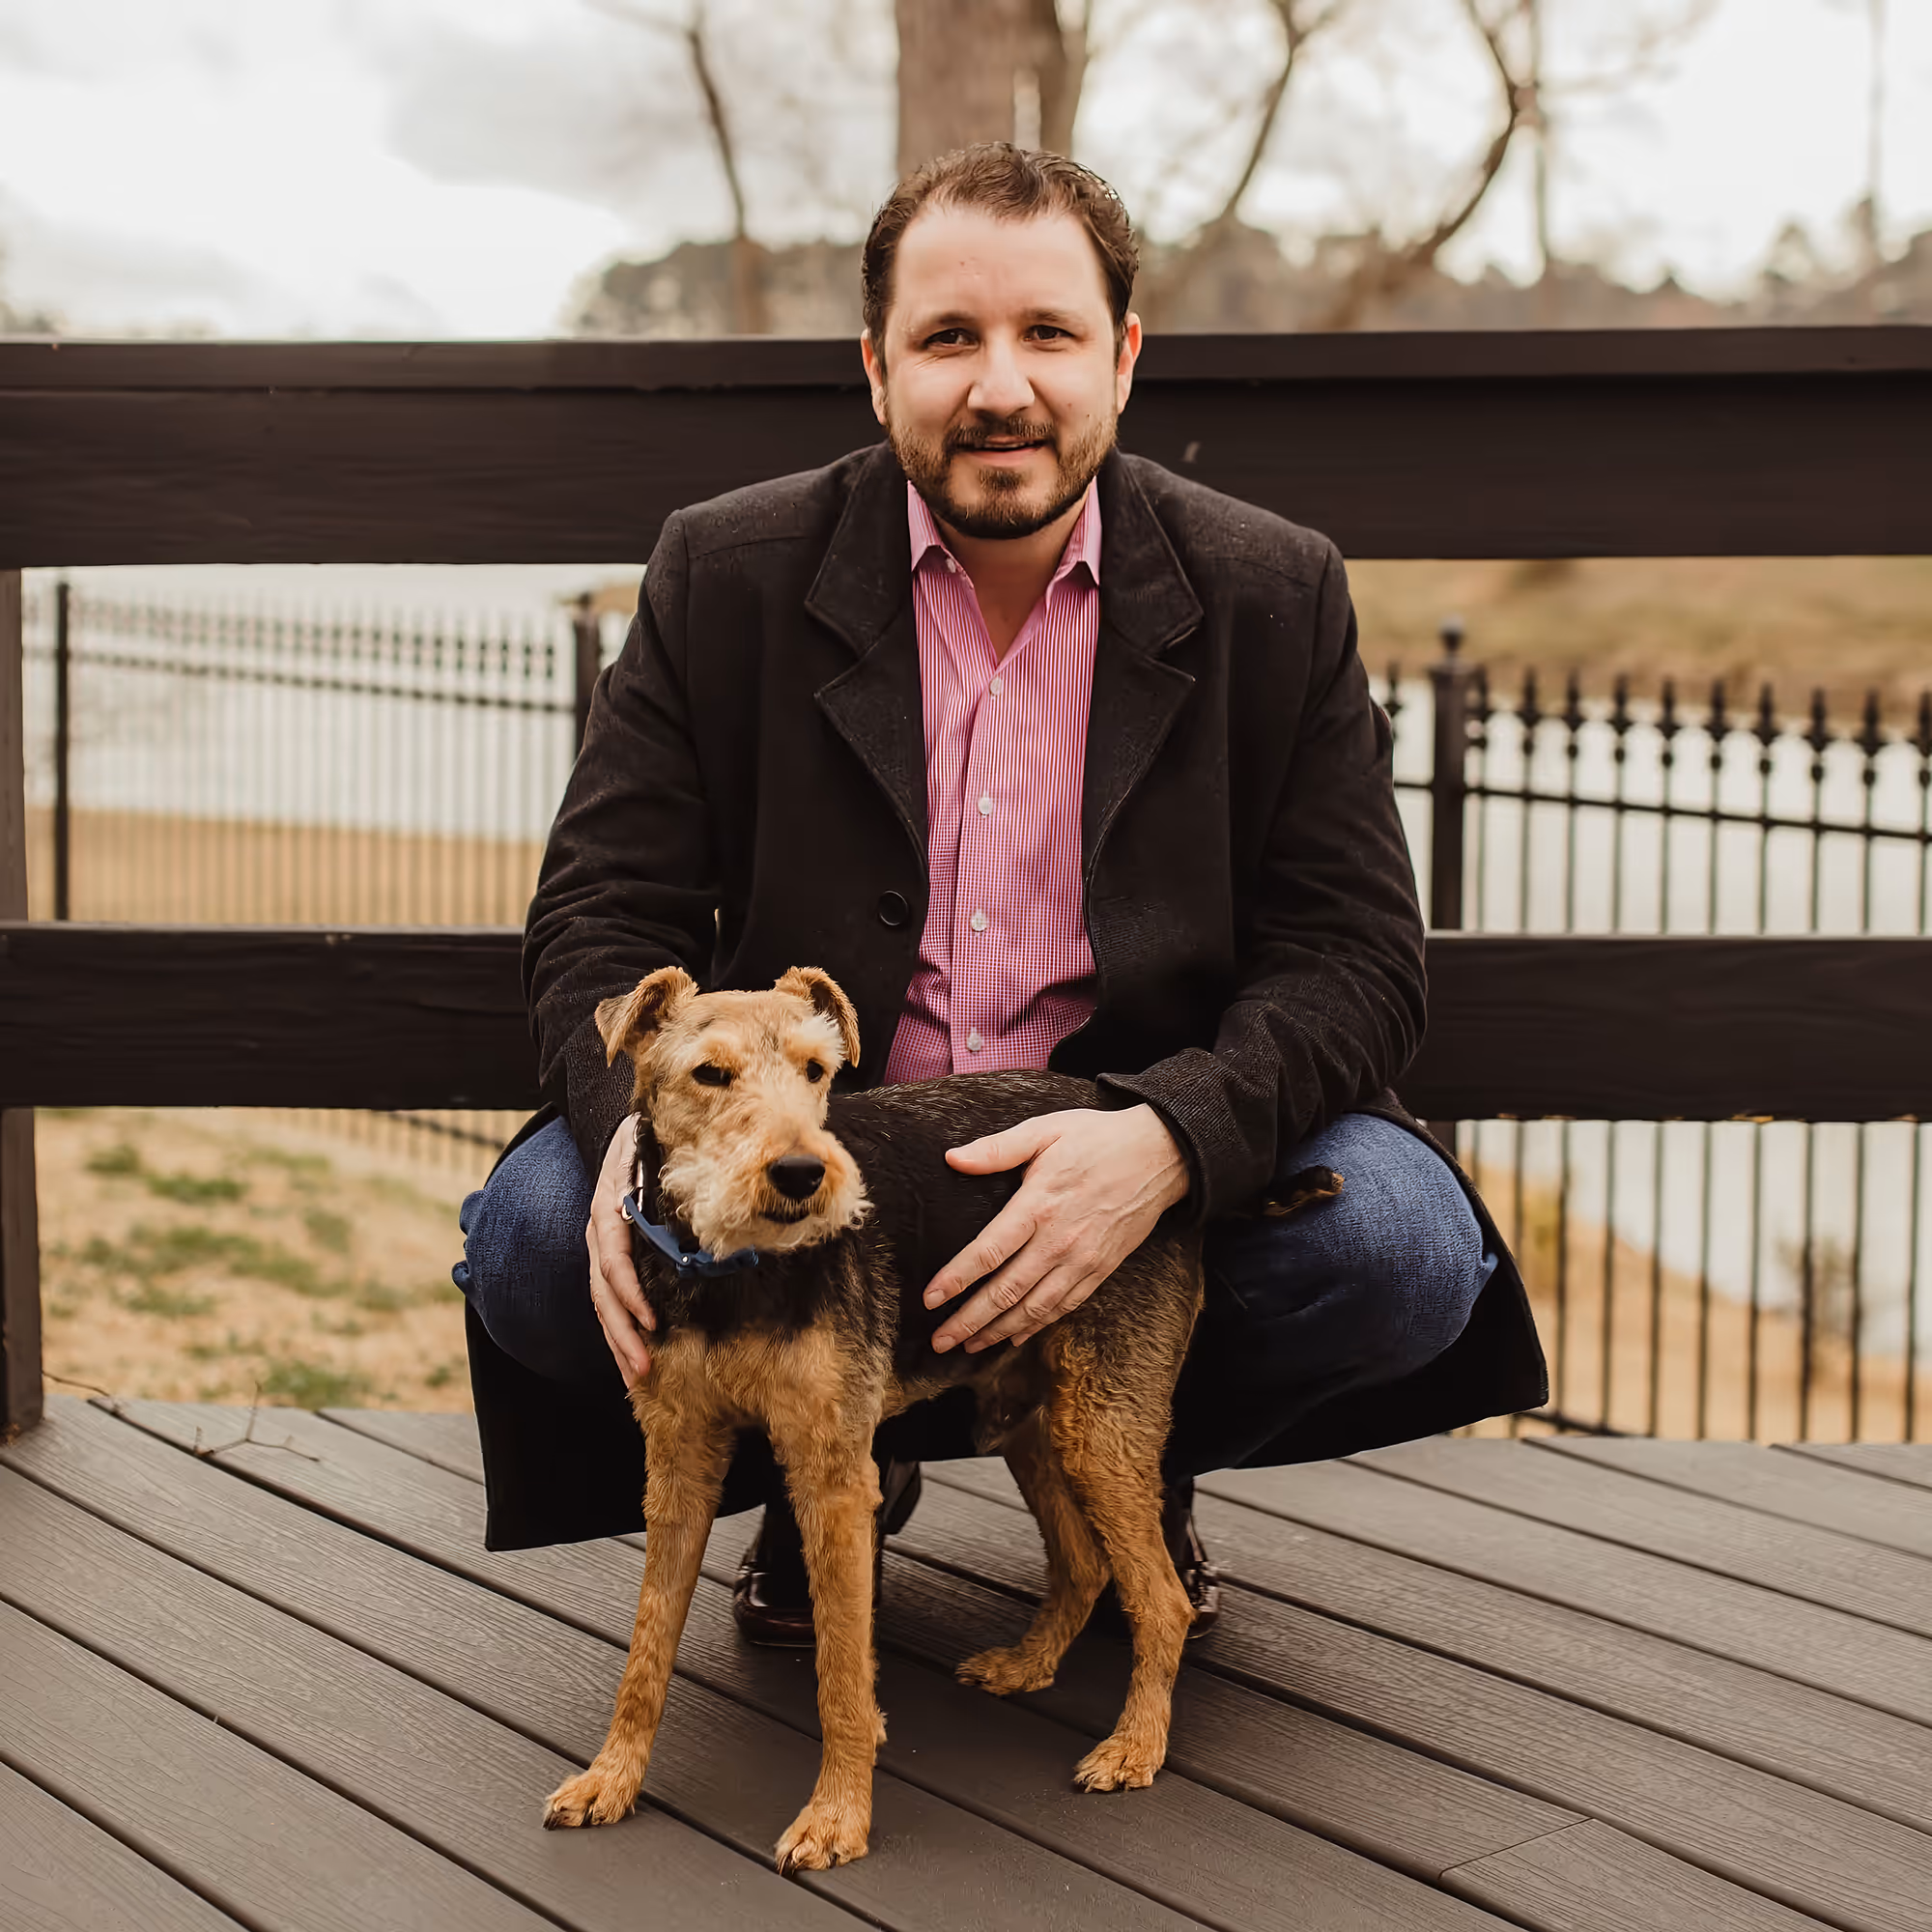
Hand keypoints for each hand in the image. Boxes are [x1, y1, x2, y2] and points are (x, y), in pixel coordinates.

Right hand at [587, 1116, 655, 1382]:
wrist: (628, 1131)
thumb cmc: (647, 1139)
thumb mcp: (650, 1145)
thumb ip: (664, 1167)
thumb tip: (705, 1188)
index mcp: (608, 1208)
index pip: (613, 1260)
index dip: (629, 1292)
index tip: (650, 1320)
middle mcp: (600, 1233)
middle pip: (604, 1293)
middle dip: (622, 1335)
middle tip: (642, 1369)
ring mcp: (603, 1248)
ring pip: (604, 1304)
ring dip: (619, 1343)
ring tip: (637, 1376)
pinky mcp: (613, 1259)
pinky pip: (612, 1300)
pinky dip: (621, 1331)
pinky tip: (633, 1359)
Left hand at [925, 1105, 1188, 1353]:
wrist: (1161, 1155)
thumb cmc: (1098, 1139)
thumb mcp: (1045, 1130)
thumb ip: (997, 1149)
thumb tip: (952, 1158)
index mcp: (1039, 1205)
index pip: (989, 1251)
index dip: (956, 1279)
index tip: (929, 1299)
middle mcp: (1059, 1240)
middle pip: (1006, 1291)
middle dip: (969, 1320)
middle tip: (939, 1340)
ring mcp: (1082, 1260)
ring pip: (1034, 1307)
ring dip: (998, 1331)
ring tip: (968, 1345)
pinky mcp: (1101, 1269)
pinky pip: (1064, 1306)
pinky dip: (1037, 1326)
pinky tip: (1015, 1336)